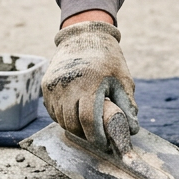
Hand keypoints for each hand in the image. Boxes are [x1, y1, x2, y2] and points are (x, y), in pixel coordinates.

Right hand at [41, 21, 138, 151]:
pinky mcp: (46, 85)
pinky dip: (63, 117)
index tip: (104, 143)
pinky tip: (75, 114)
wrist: (84, 35)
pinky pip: (53, 110)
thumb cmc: (107, 58)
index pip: (88, 120)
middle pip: (72, 123)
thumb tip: (132, 130)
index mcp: (90, 83)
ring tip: (87, 126)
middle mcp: (68, 85)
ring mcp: (54, 85)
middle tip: (97, 137)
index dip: (96, 137)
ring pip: (61, 119)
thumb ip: (127, 105)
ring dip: (73, 127)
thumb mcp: (123, 79)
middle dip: (85, 135)